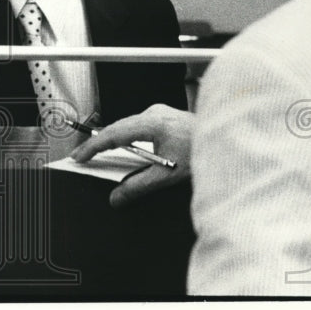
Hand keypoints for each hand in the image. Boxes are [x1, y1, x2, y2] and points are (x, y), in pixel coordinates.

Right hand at [69, 104, 194, 207]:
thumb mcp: (168, 175)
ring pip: (126, 125)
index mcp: (153, 123)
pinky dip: (126, 137)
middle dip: (99, 143)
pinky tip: (124, 148)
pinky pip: (136, 125)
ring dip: (113, 139)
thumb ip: (139, 187)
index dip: (93, 147)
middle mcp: (154, 113)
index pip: (113, 135)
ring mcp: (160, 113)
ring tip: (97, 153)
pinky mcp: (164, 116)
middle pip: (117, 127)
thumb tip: (118, 196)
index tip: (79, 156)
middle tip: (82, 156)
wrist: (231, 142)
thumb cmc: (205, 151)